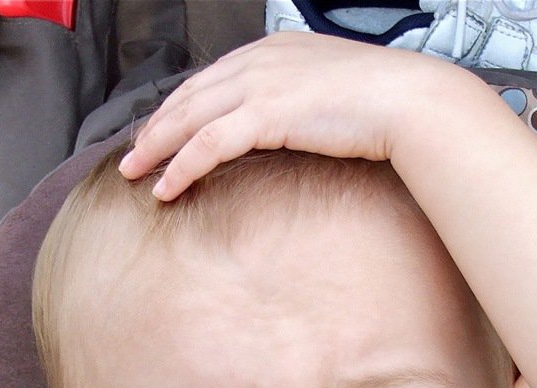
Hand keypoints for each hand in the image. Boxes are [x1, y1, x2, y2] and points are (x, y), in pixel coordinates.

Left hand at [119, 32, 439, 198]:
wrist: (406, 100)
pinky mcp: (264, 114)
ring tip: (136, 174)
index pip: (209, 81)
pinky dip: (181, 167)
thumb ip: (298, 100)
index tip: (159, 134)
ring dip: (156, 149)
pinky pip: (207, 144)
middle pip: (188, 96)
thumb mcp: (329, 90)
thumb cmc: (379, 102)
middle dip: (154, 128)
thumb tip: (289, 126)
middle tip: (131, 155)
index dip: (178, 109)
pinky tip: (166, 187)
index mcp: (270, 50)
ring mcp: (258, 84)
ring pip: (188, 119)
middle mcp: (257, 61)